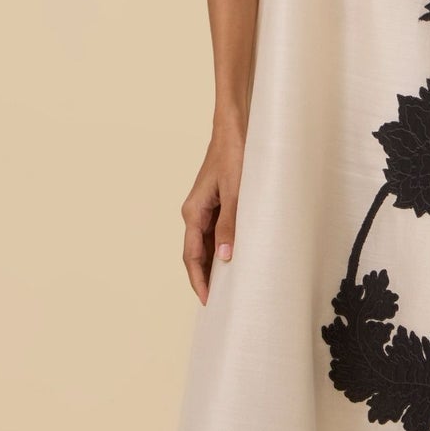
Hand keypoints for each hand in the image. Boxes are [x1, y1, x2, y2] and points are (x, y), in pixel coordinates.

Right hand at [181, 125, 244, 303]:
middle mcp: (195, 212)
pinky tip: (237, 258)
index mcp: (193, 212)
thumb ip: (230, 224)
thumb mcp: (236, 192)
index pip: (192, 256)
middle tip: (222, 302)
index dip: (199, 280)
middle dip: (207, 278)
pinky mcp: (218, 202)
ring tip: (231, 287)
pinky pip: (217, 232)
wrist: (235, 128)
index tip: (208, 301)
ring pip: (207, 245)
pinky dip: (224, 248)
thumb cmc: (235, 155)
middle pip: (197, 254)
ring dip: (216, 264)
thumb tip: (224, 257)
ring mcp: (206, 208)